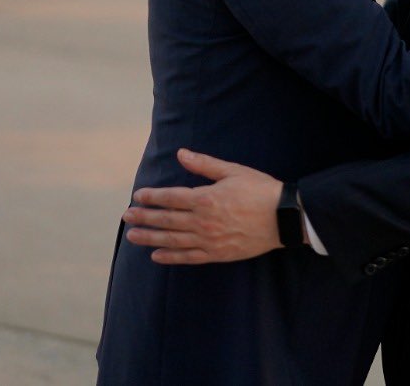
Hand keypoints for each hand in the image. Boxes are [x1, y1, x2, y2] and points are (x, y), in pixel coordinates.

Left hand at [122, 149, 284, 264]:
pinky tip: (156, 256)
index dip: (152, 197)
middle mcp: (203, 221)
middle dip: (144, 217)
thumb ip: (204, 164)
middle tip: (126, 216)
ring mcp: (209, 240)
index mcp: (206, 198)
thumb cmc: (259, 190)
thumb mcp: (232, 171)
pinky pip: (189, 257)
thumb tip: (181, 153)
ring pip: (173, 240)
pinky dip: (171, 257)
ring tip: (132, 236)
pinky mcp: (217, 253)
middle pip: (166, 220)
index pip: (171, 197)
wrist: (284, 217)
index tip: (137, 196)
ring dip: (150, 238)